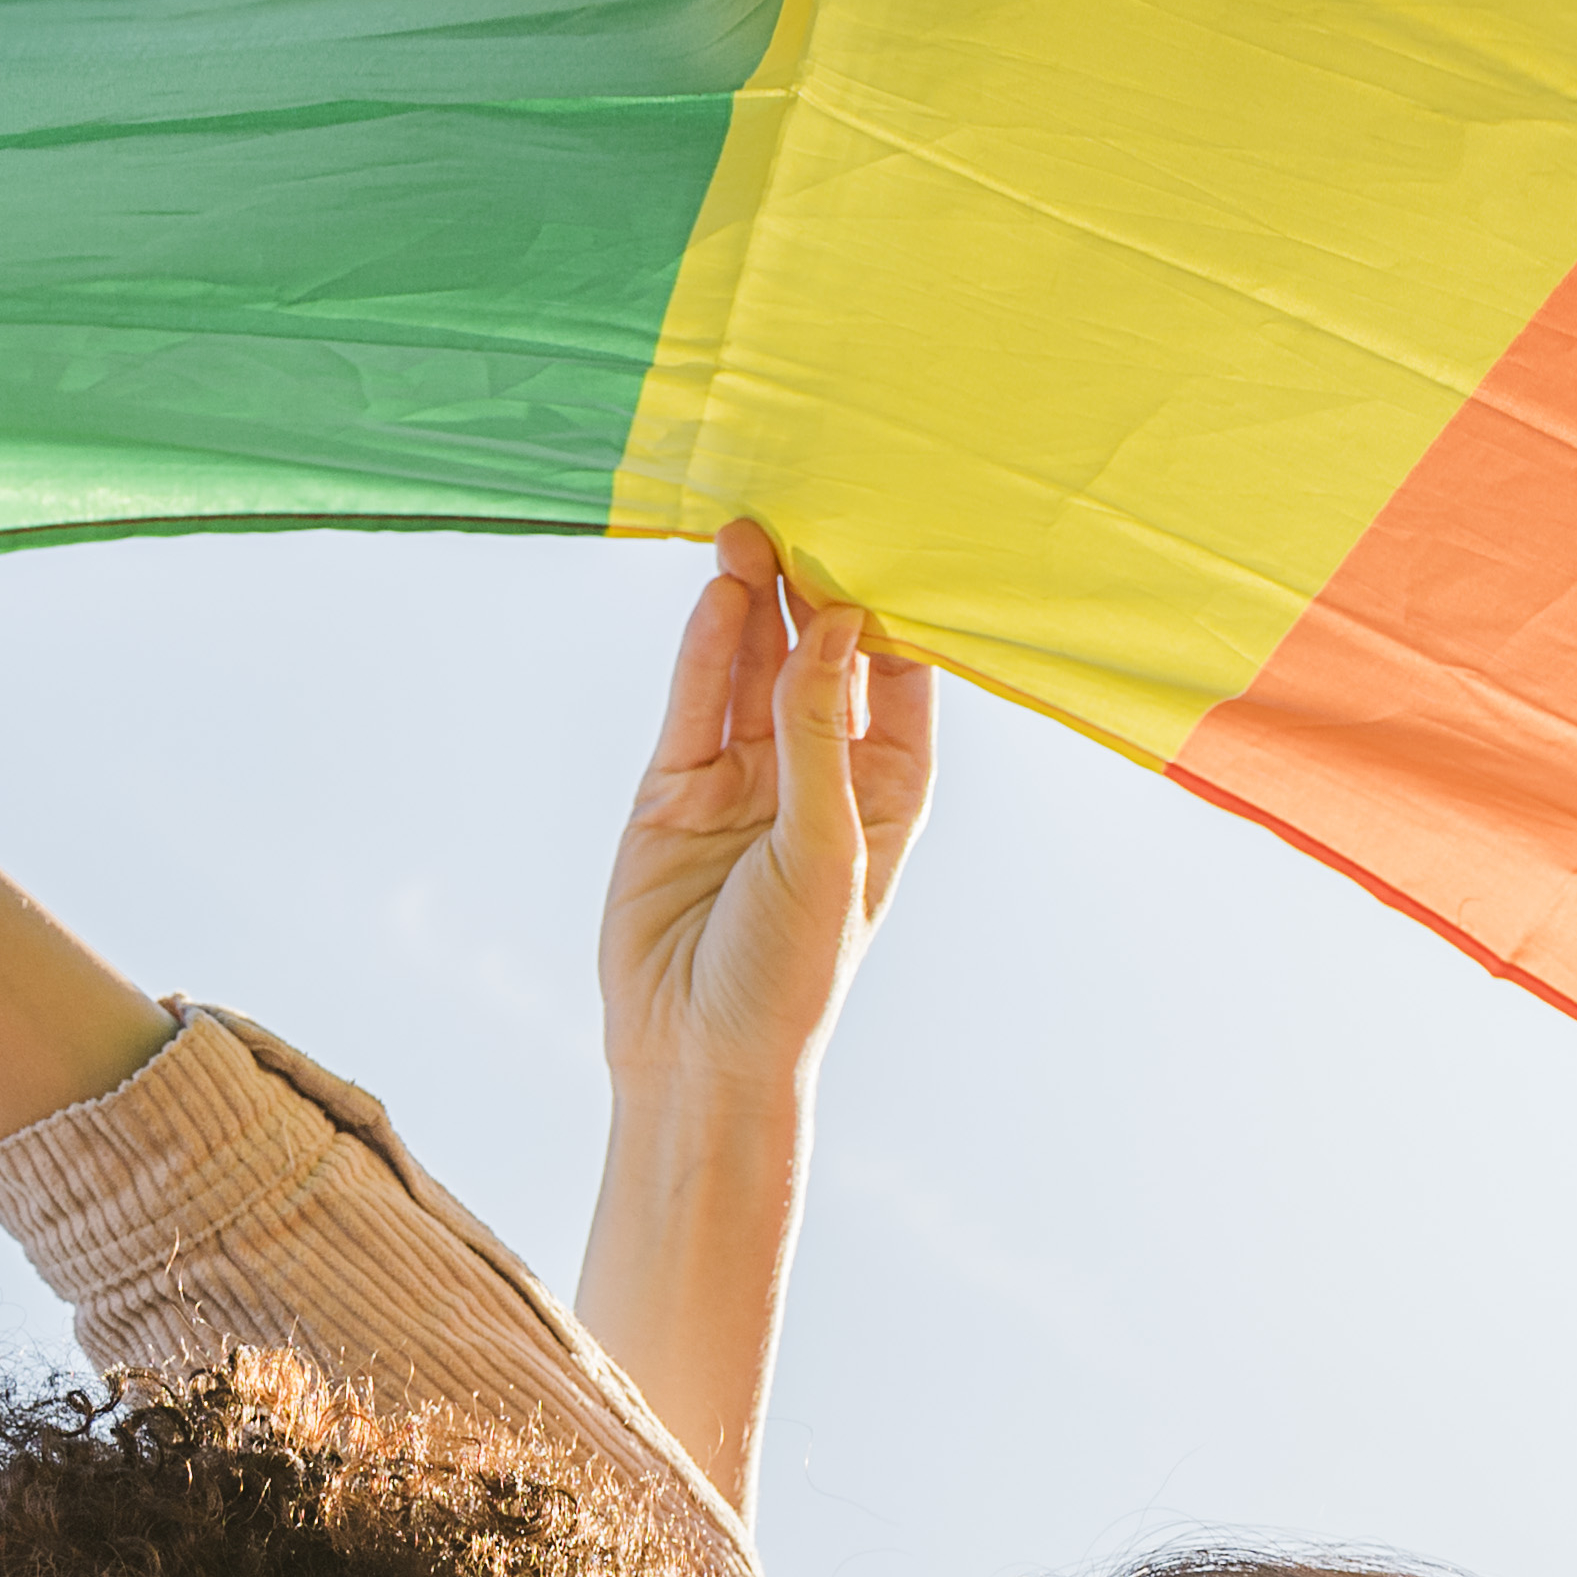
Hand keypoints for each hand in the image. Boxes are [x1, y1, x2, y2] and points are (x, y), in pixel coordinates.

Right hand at [600, 521, 928, 1115]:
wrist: (697, 1061)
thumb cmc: (791, 976)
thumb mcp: (824, 850)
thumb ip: (822, 733)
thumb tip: (837, 624)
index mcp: (887, 791)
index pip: (900, 678)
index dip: (891, 611)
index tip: (888, 533)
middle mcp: (819, 774)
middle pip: (819, 657)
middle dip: (812, 589)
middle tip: (802, 515)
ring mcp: (744, 778)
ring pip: (752, 669)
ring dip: (753, 605)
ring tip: (748, 535)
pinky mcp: (676, 790)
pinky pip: (696, 704)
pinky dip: (706, 653)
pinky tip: (721, 599)